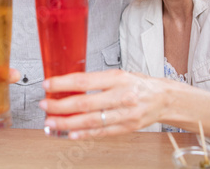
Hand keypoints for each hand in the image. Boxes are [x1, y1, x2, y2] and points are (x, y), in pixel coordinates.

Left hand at [39, 70, 167, 138]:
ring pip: (90, 120)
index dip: (63, 83)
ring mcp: (124, 114)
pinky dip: (83, 134)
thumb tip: (70, 85)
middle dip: (60, 105)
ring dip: (67, 123)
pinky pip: (101, 132)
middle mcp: (121, 96)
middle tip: (44, 106)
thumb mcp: (120, 74)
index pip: (85, 80)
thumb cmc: (140, 84)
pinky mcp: (126, 127)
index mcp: (118, 78)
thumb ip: (97, 80)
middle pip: (84, 102)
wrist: (165, 99)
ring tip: (51, 122)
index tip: (48, 85)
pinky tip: (69, 134)